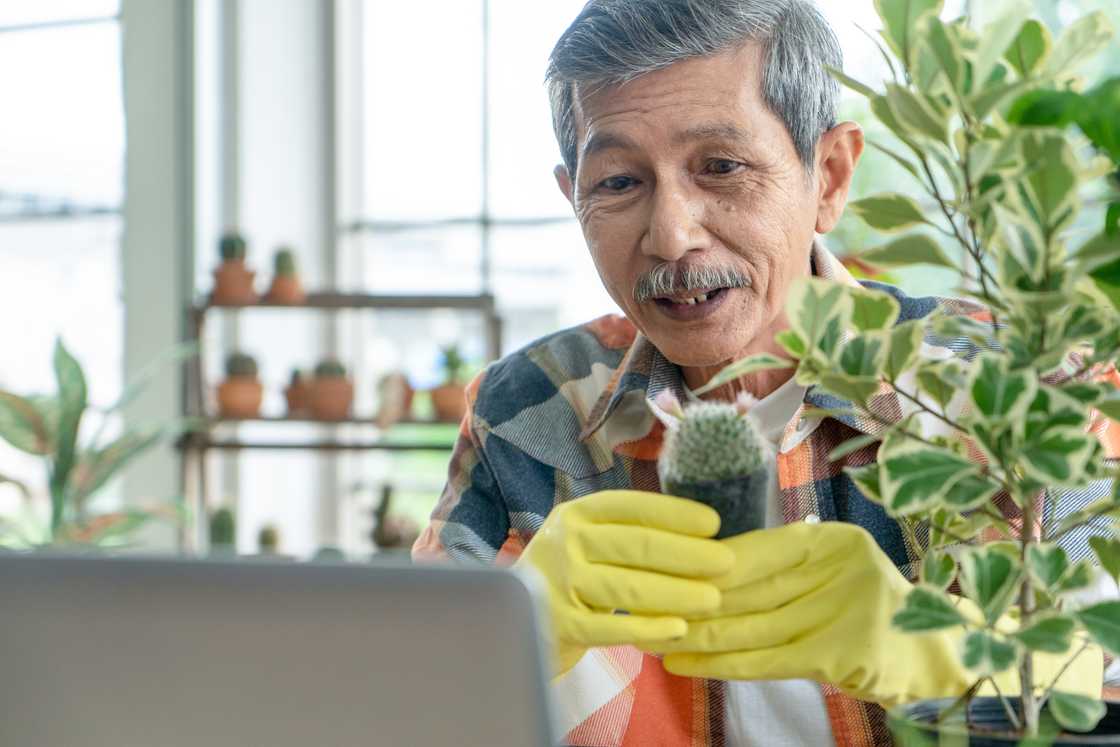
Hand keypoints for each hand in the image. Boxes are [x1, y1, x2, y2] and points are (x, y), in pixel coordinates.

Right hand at [513, 490, 733, 675]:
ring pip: (628, 588)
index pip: (631, 508)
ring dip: (676, 593)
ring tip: (713, 599)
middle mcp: (565, 542)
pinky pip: (612, 628)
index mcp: (576, 514)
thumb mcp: (587, 541)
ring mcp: (559, 584)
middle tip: (727, 563)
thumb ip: (626, 533)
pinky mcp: (560, 624)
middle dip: (688, 554)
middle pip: (636, 546)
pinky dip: (648, 628)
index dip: (674, 513)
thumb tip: (698, 531)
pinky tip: (678, 629)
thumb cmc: (567, 577)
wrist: (511, 619)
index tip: (714, 523)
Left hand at [647, 522, 1100, 704]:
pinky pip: (769, 659)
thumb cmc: (869, 610)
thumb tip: (706, 568)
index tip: (661, 569)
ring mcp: (845, 609)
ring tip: (652, 635)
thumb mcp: (829, 575)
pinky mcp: (843, 653)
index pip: (757, 549)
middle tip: (642, 603)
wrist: (936, 653)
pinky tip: (685, 663)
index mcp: (833, 540)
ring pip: (752, 623)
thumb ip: (783, 569)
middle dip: (693, 597)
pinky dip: (724, 663)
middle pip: (749, 586)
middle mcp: (840, 566)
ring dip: (698, 633)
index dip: (706, 562)